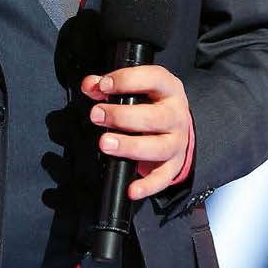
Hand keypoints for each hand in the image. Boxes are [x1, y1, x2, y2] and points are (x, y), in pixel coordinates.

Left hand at [81, 65, 190, 198]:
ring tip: (105, 143)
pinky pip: (162, 178)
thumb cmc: (152, 104)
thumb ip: (108, 86)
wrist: (178, 127)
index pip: (153, 79)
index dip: (127, 80)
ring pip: (158, 147)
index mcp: (168, 90)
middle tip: (97, 115)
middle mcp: (176, 115)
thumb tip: (89, 85)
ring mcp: (177, 142)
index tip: (104, 86)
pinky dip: (147, 186)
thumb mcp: (136, 88)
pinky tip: (131, 188)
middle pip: (154, 117)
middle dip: (122, 116)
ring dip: (130, 147)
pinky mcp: (174, 165)